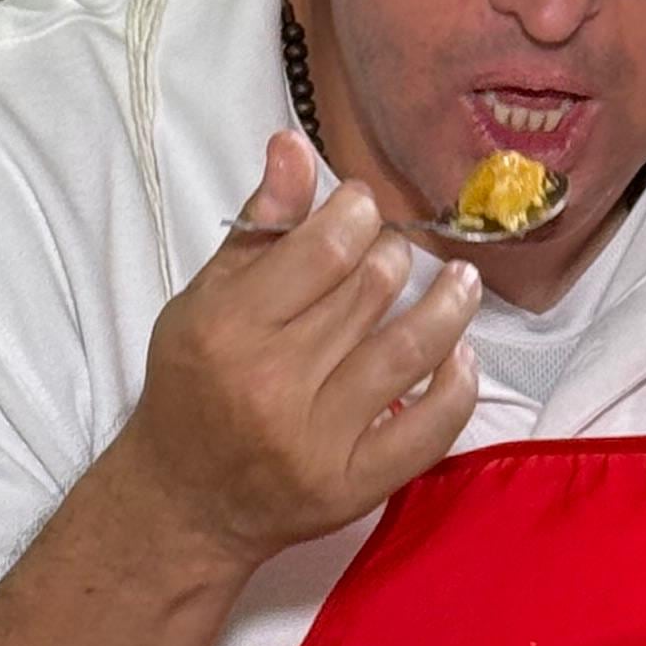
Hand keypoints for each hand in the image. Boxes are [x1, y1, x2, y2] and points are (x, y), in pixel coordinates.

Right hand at [116, 130, 481, 580]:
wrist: (184, 502)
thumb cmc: (192, 388)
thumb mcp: (204, 299)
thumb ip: (258, 225)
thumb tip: (294, 143)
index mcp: (228, 328)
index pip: (326, 247)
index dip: (359, 212)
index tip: (364, 209)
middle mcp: (272, 383)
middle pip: (373, 290)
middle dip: (397, 254)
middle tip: (397, 250)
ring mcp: (317, 440)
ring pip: (411, 348)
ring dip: (450, 303)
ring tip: (460, 281)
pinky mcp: (353, 486)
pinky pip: (429, 427)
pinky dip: (458, 383)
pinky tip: (461, 353)